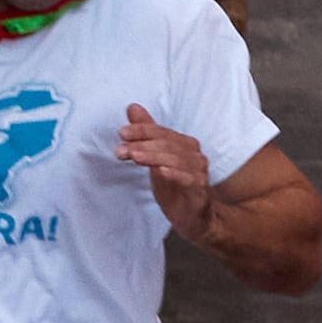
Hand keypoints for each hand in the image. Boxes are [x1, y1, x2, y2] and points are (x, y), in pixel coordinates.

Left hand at [116, 102, 212, 242]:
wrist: (193, 215)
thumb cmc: (173, 183)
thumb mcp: (155, 156)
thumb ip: (146, 132)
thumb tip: (132, 107)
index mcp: (183, 143)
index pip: (160, 131)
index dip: (141, 130)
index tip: (121, 133)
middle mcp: (194, 154)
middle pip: (166, 144)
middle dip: (141, 144)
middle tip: (121, 149)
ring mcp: (198, 171)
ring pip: (174, 160)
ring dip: (152, 157)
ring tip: (133, 156)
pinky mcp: (199, 189)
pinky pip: (188, 179)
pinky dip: (174, 174)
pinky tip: (160, 171)